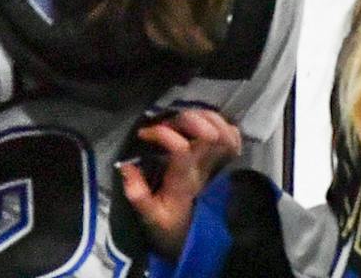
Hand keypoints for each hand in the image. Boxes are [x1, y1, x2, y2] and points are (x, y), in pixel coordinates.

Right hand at [120, 108, 242, 260]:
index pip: (181, 148)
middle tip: (167, 121)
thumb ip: (138, 195)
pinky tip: (207, 123)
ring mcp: (217, 167)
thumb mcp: (150, 217)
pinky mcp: (221, 165)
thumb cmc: (170, 227)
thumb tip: (126, 167)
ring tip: (185, 117)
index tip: (144, 134)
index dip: (162, 133)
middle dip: (187, 119)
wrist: (196, 244)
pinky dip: (224, 125)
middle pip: (209, 135)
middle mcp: (204, 170)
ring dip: (206, 118)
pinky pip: (234, 140)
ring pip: (225, 134)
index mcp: (184, 181)